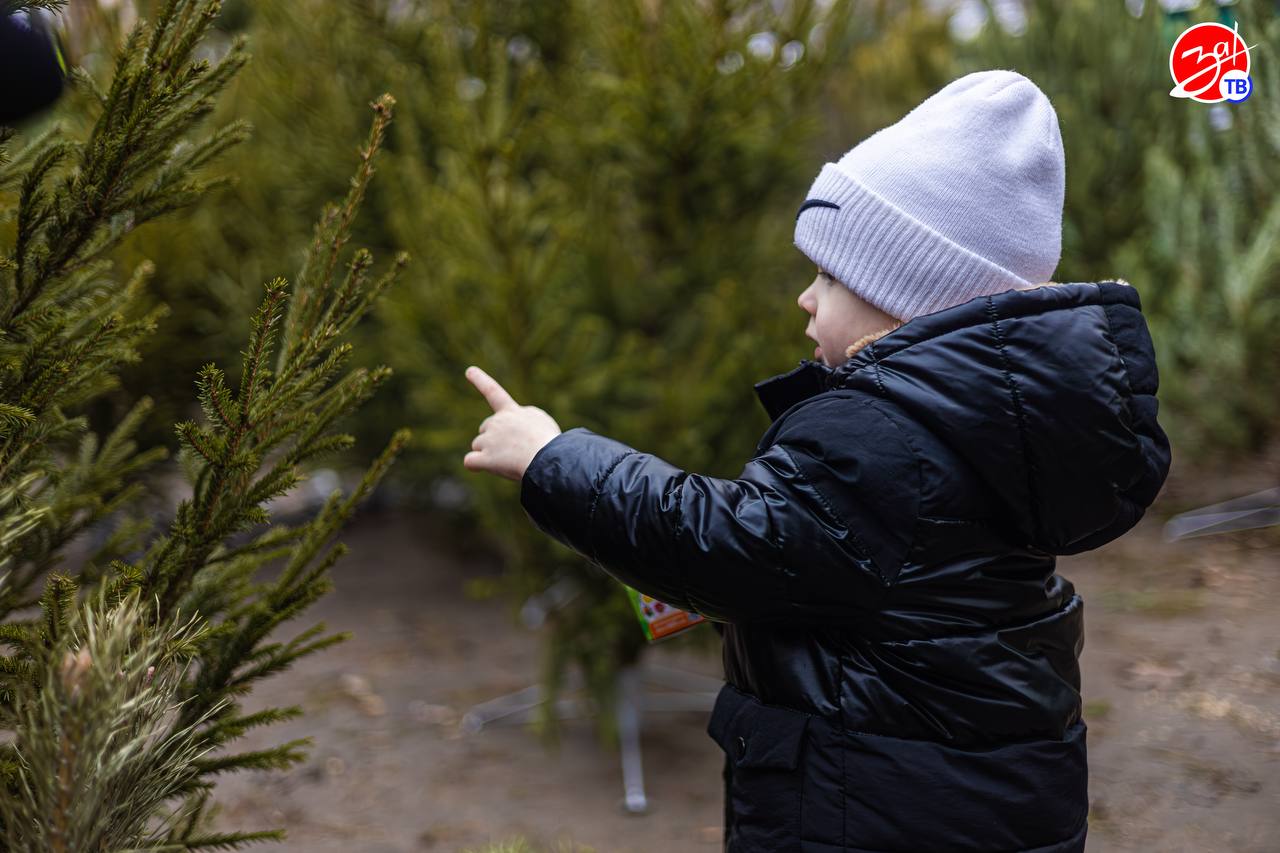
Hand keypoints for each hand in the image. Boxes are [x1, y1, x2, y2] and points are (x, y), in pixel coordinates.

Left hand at [463, 365, 562, 481]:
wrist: (548, 458)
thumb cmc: (550, 441)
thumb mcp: (541, 421)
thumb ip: (524, 421)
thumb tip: (511, 433)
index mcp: (512, 411)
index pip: (494, 392)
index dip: (480, 380)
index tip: (469, 370)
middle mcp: (497, 421)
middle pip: (485, 428)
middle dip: (494, 438)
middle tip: (514, 449)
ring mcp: (489, 440)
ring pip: (478, 446)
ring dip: (489, 453)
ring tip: (510, 461)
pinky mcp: (485, 458)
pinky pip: (471, 461)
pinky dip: (475, 465)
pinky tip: (484, 467)